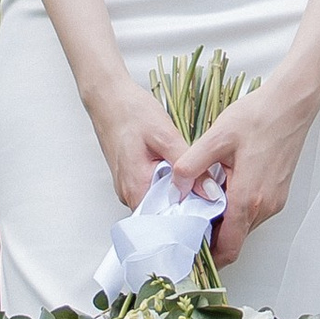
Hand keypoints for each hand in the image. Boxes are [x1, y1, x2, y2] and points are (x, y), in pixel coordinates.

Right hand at [84, 69, 196, 211]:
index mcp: (135, 187)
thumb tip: (210, 191)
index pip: (164, 220)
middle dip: (185, 205)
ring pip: (158, 200)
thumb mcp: (165, 136)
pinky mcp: (129, 177)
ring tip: (196, 180)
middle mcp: (128, 192)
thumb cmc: (132, 113)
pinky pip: (151, 188)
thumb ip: (187, 165)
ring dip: (176, 192)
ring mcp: (127, 186)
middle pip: (162, 212)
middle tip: (208, 194)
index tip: (209, 210)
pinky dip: (166, 182)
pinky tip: (178, 170)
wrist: (109, 98)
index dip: (188, 218)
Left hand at [188, 75, 319, 266]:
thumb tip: (176, 188)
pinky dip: (236, 210)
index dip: (207, 255)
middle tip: (187, 223)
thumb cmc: (259, 117)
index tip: (188, 250)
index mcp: (248, 198)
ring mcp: (274, 200)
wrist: (291, 104)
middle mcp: (265, 206)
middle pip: (235, 239)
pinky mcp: (278, 192)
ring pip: (244, 226)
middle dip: (211, 237)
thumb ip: (191, 165)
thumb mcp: (216, 137)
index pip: (228, 247)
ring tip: (202, 201)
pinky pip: (253, 212)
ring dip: (224, 222)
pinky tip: (223, 188)